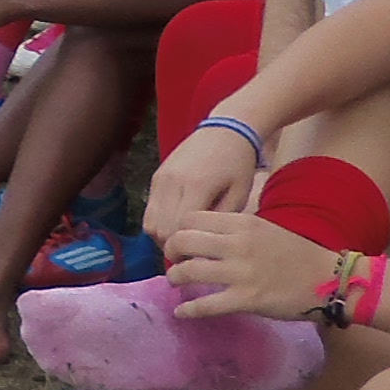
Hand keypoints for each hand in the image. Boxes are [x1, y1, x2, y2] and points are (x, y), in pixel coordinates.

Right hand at [140, 121, 266, 241]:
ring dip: (164, 237)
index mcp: (197, 185)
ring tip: (184, 239)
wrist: (225, 130)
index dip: (187, 250)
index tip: (199, 259)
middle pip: (161, 230)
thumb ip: (219, 221)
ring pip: (150, 223)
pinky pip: (150, 211)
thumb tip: (202, 247)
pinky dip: (160, 223)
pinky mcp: (156, 177)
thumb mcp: (240, 194)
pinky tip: (178, 224)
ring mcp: (160, 178)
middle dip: (174, 247)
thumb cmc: (238, 164)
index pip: (179, 230)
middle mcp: (172, 182)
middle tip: (192, 253)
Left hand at [164, 205, 338, 319]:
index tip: (182, 241)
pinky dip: (188, 310)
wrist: (327, 279)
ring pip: (188, 271)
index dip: (180, 230)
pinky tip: (181, 313)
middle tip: (174, 261)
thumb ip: (236, 229)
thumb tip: (206, 236)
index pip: (192, 218)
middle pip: (183, 240)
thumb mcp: (265, 228)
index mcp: (243, 223)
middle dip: (171, 252)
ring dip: (175, 278)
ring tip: (175, 282)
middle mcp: (237, 244)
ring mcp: (241, 272)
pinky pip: (206, 304)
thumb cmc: (297, 253)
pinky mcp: (246, 299)